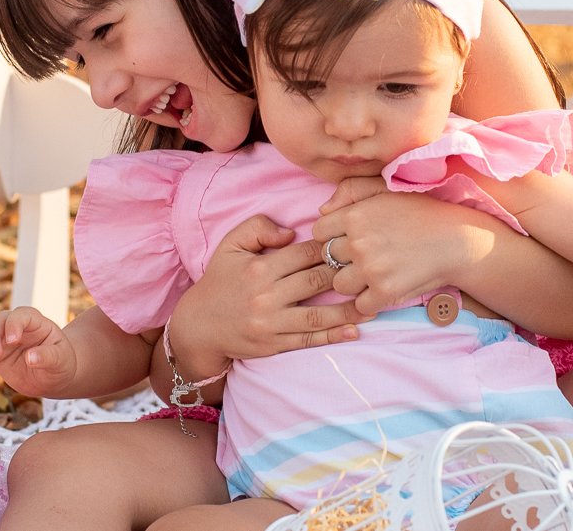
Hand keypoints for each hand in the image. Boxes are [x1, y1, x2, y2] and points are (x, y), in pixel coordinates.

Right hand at [0, 306, 77, 395]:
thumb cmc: (60, 364)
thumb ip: (48, 357)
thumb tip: (31, 358)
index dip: (14, 325)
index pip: (21, 315)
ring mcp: (0, 334)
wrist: (51, 375)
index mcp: (35, 322)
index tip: (12, 341)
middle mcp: (15, 324)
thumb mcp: (60, 361)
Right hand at [166, 214, 373, 382]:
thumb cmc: (220, 280)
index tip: (351, 244)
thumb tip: (291, 232)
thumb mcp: (230, 245)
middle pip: (317, 280)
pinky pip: (308, 340)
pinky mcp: (274, 345)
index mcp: (259, 268)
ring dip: (349, 309)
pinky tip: (354, 331)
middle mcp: (267, 296)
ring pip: (319, 314)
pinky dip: (333, 336)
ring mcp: (271, 323)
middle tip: (372, 268)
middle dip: (347, 274)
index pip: (304, 253)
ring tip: (375, 303)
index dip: (331, 247)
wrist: (198, 326)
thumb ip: (258, 227)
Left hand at [313, 177, 497, 315]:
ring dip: (353, 283)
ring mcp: (371, 269)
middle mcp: (358, 242)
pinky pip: (360, 305)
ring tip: (373, 274)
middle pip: (327, 260)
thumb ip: (351, 190)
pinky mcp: (385, 292)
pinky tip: (384, 289)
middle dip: (342, 260)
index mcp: (354, 216)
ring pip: (339, 285)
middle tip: (366, 257)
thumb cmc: (421, 212)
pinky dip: (371, 302)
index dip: (332, 237)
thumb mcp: (386, 189)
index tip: (349, 239)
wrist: (457, 239)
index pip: (319, 233)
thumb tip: (322, 209)